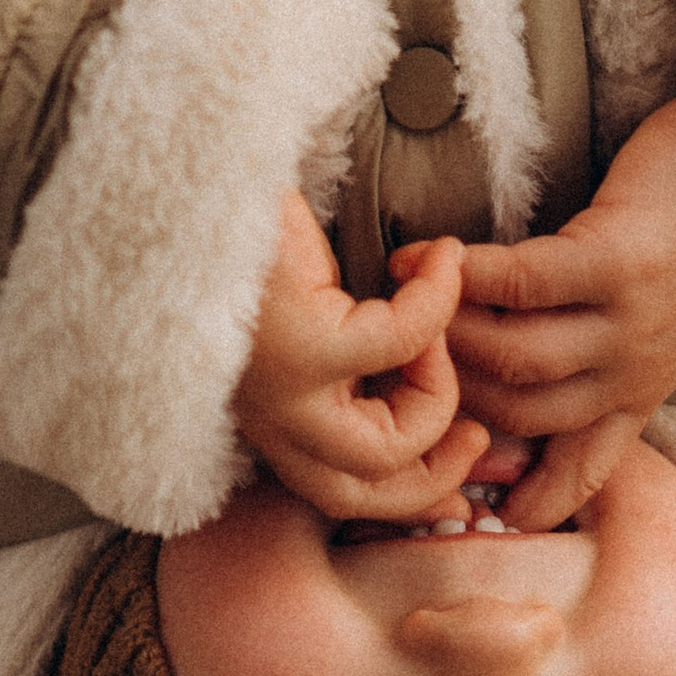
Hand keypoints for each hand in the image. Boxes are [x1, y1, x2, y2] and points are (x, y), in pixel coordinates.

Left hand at [231, 194, 489, 520]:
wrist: (198, 182)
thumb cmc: (252, 235)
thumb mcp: (308, 313)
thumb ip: (352, 362)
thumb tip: (419, 381)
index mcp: (270, 415)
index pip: (340, 491)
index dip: (414, 485)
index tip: (458, 450)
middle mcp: (268, 416)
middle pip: (356, 493)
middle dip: (434, 478)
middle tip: (477, 436)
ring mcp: (281, 387)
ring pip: (380, 449)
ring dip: (438, 397)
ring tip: (449, 335)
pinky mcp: (299, 339)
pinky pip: (400, 342)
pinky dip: (437, 301)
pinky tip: (440, 259)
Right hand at [445, 37, 675, 526]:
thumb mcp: (657, 322)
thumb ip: (592, 362)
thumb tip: (489, 382)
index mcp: (644, 393)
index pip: (578, 476)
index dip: (513, 497)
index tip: (446, 492)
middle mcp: (642, 371)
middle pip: (523, 414)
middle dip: (452, 394)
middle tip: (395, 355)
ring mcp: (637, 320)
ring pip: (518, 358)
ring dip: (450, 335)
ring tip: (409, 306)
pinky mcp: (622, 259)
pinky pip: (521, 282)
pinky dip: (463, 273)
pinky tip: (426, 258)